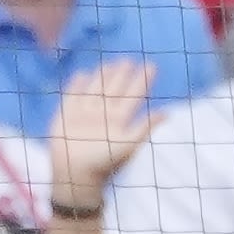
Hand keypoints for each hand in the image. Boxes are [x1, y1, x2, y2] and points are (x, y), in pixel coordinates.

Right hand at [48, 60, 161, 206]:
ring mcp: (85, 114)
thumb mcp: (127, 146)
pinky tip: (81, 74)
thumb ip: (144, 128)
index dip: (142, 81)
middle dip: (122, 75)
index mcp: (119, 120)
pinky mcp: (67, 115)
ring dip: (103, 76)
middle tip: (130, 60)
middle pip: (115, 89)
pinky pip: (73, 96)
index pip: (134, 96)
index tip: (151, 66)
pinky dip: (76, 85)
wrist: (73, 173)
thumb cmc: (101, 162)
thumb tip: (166, 114)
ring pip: (96, 89)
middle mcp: (104, 114)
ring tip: (111, 63)